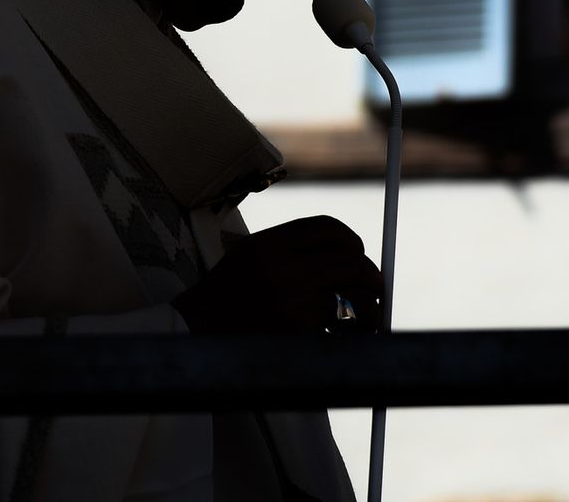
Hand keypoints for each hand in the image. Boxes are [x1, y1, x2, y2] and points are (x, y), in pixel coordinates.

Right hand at [172, 216, 382, 334]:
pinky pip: (343, 329)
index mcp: (270, 243)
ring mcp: (292, 300)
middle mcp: (283, 266)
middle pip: (351, 260)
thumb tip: (351, 258)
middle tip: (374, 293)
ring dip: (370, 310)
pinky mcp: (299, 333)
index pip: (328, 228)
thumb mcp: (250, 258)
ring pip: (357, 296)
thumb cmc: (226, 299)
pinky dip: (352, 335)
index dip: (351, 242)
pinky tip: (343, 340)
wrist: (194, 336)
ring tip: (366, 321)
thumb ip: (292, 252)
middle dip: (371, 278)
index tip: (356, 255)